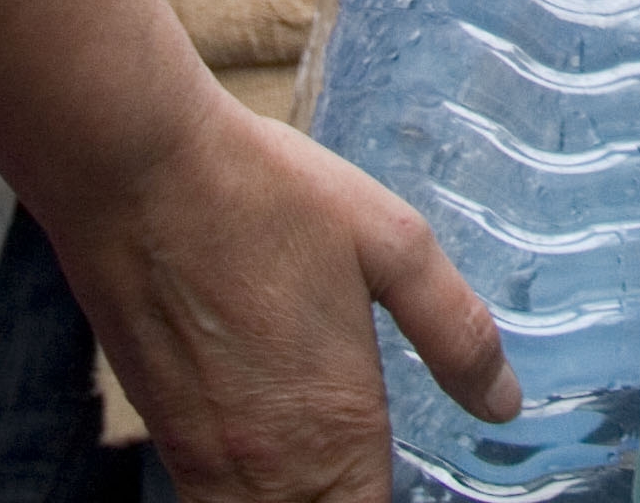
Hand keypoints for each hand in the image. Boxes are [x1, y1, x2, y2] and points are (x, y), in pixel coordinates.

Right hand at [0, 0, 514, 502]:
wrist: (135, 171)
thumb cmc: (266, 195)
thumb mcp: (393, 245)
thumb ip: (456, 334)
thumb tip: (505, 404)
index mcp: (335, 431)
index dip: (391, 499)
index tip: (399, 467)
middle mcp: (266, 468)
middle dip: (347, 502)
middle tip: (370, 463)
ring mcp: (202, 458)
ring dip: (301, 502)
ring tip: (330, 470)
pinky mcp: (160, 431)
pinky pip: (209, 501)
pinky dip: (249, 494)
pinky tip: (272, 453)